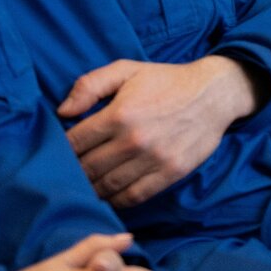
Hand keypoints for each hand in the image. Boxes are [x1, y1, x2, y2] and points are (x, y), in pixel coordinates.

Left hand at [59, 56, 258, 207]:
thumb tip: (62, 112)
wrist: (213, 93)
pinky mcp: (170, 173)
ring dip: (91, 189)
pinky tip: (108, 196)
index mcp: (120, 114)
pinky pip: (134, 196)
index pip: (76, 142)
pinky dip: (116, 201)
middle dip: (72, 172)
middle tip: (65, 174)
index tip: (57, 153)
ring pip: (108, 186)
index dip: (61, 150)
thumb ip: (90, 85)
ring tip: (82, 187)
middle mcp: (134, 140)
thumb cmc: (166, 80)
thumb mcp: (126, 69)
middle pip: (88, 168)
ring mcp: (154, 160)